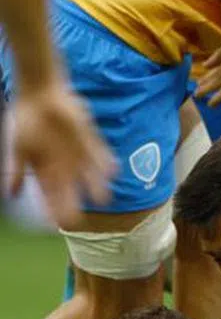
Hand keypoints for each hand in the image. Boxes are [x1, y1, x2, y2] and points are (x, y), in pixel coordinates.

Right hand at [8, 79, 114, 226]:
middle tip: (77, 221)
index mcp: (46, 170)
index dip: (53, 209)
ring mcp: (80, 155)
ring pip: (90, 177)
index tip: (56, 223)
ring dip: (96, 187)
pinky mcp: (91, 142)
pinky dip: (105, 162)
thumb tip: (10, 194)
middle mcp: (65, 167)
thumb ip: (16, 170)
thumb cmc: (27, 120)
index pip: (50, 196)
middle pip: (70, 192)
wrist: (42, 94)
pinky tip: (112, 172)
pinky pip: (100, 154)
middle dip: (72, 206)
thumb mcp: (19, 147)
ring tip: (103, 199)